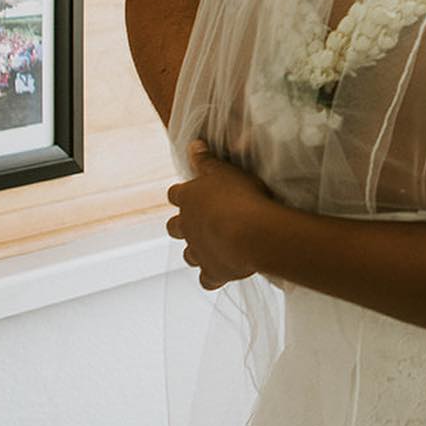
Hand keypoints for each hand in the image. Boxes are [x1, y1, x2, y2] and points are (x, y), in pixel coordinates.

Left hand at [165, 141, 272, 289]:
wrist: (252, 233)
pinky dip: (212, 277)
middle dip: (182, 225)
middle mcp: (187, 226)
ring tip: (214, 247)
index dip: (182, 194)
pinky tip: (222, 273)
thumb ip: (206, 160)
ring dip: (197, 251)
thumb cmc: (241, 196)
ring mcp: (198, 251)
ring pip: (188, 255)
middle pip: (174, 227)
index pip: (175, 194)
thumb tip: (193, 145)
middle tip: (200, 222)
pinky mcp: (213, 272)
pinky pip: (207, 280)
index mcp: (188, 199)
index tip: (191, 193)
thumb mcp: (224, 170)